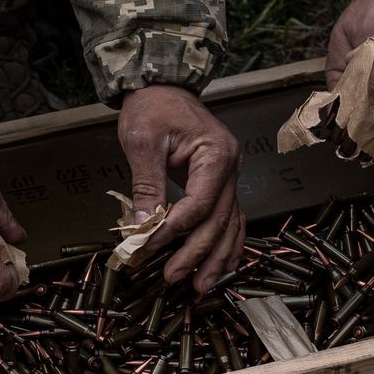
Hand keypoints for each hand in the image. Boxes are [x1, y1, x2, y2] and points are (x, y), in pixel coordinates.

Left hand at [117, 85, 243, 292]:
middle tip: (174, 279)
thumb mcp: (142, 141)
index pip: (200, 204)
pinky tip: (221, 266)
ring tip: (200, 287)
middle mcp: (230, 167)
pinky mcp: (219, 182)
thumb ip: (146, 185)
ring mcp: (229, 176)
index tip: (149, 248)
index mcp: (215, 154)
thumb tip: (142, 227)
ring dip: (216, 258)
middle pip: (218, 220)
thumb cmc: (152, 106)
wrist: (161, 86)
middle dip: (197, 254)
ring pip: (229, 224)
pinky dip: (226, 243)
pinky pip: (229, 217)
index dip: (175, 230)